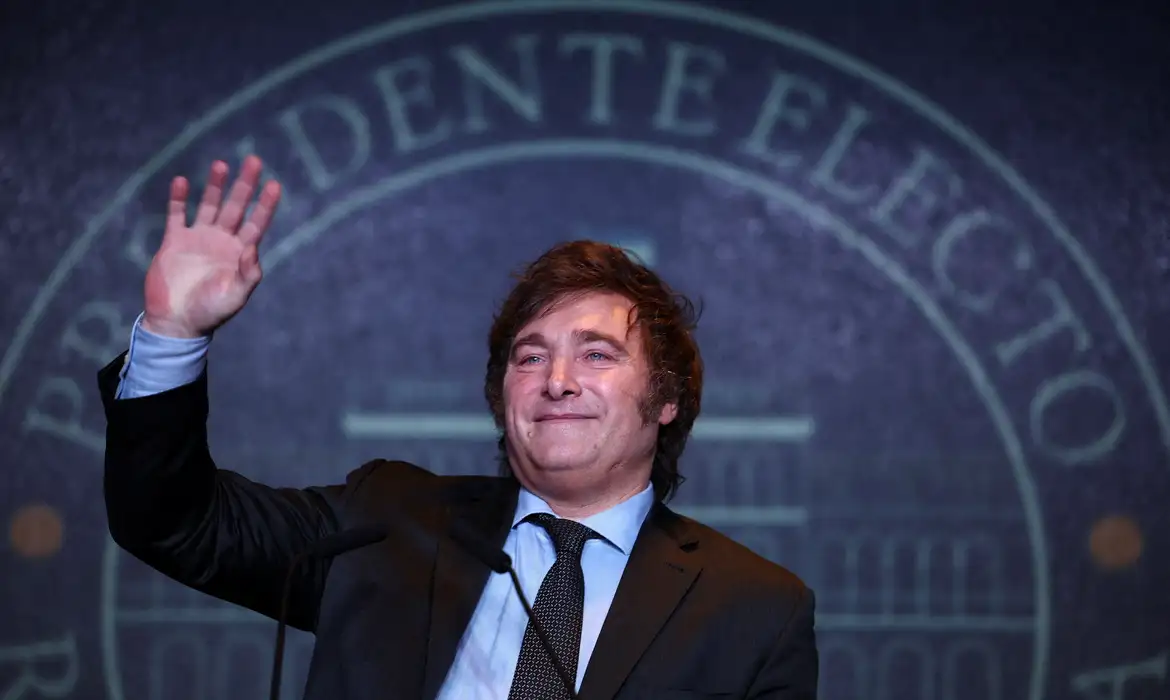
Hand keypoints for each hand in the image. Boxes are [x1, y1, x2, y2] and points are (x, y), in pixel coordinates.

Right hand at [142, 155, 280, 337]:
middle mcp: (222, 242)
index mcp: (240, 253)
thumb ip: (248, 272)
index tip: (274, 184)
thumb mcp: (236, 295)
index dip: (266, 204)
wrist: (176, 322)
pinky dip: (179, 199)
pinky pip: (177, 215)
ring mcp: (198, 239)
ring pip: (210, 205)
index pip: (257, 223)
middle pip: (237, 206)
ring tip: (221, 164)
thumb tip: (252, 246)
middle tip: (254, 160)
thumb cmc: (210, 312)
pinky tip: (183, 181)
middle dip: (245, 185)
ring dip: (216, 186)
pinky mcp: (175, 242)